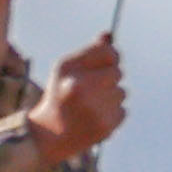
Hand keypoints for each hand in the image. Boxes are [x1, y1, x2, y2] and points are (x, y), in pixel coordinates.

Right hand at [30, 36, 128, 165]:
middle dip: (108, 79)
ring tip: (88, 107)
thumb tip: (108, 35)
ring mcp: (94, 108)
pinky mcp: (105, 125)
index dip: (110, 57)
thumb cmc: (60, 96)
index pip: (109, 52)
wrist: (49, 136)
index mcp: (69, 69)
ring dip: (110, 98)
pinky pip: (123, 111)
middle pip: (118, 72)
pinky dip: (112, 115)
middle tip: (89, 90)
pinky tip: (93, 119)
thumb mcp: (66, 70)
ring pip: (121, 93)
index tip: (104, 64)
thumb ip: (90, 52)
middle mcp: (81, 87)